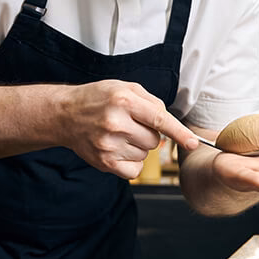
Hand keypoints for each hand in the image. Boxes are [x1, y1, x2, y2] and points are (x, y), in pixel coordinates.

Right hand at [56, 80, 200, 178]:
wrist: (65, 114)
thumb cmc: (98, 98)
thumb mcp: (124, 87)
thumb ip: (150, 101)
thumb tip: (169, 122)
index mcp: (124, 102)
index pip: (160, 120)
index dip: (180, 133)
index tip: (193, 144)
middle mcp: (116, 124)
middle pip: (154, 140)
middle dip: (149, 134)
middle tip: (131, 125)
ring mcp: (109, 145)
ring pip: (145, 154)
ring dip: (139, 147)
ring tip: (120, 135)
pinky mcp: (104, 162)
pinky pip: (134, 170)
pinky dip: (132, 162)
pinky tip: (120, 150)